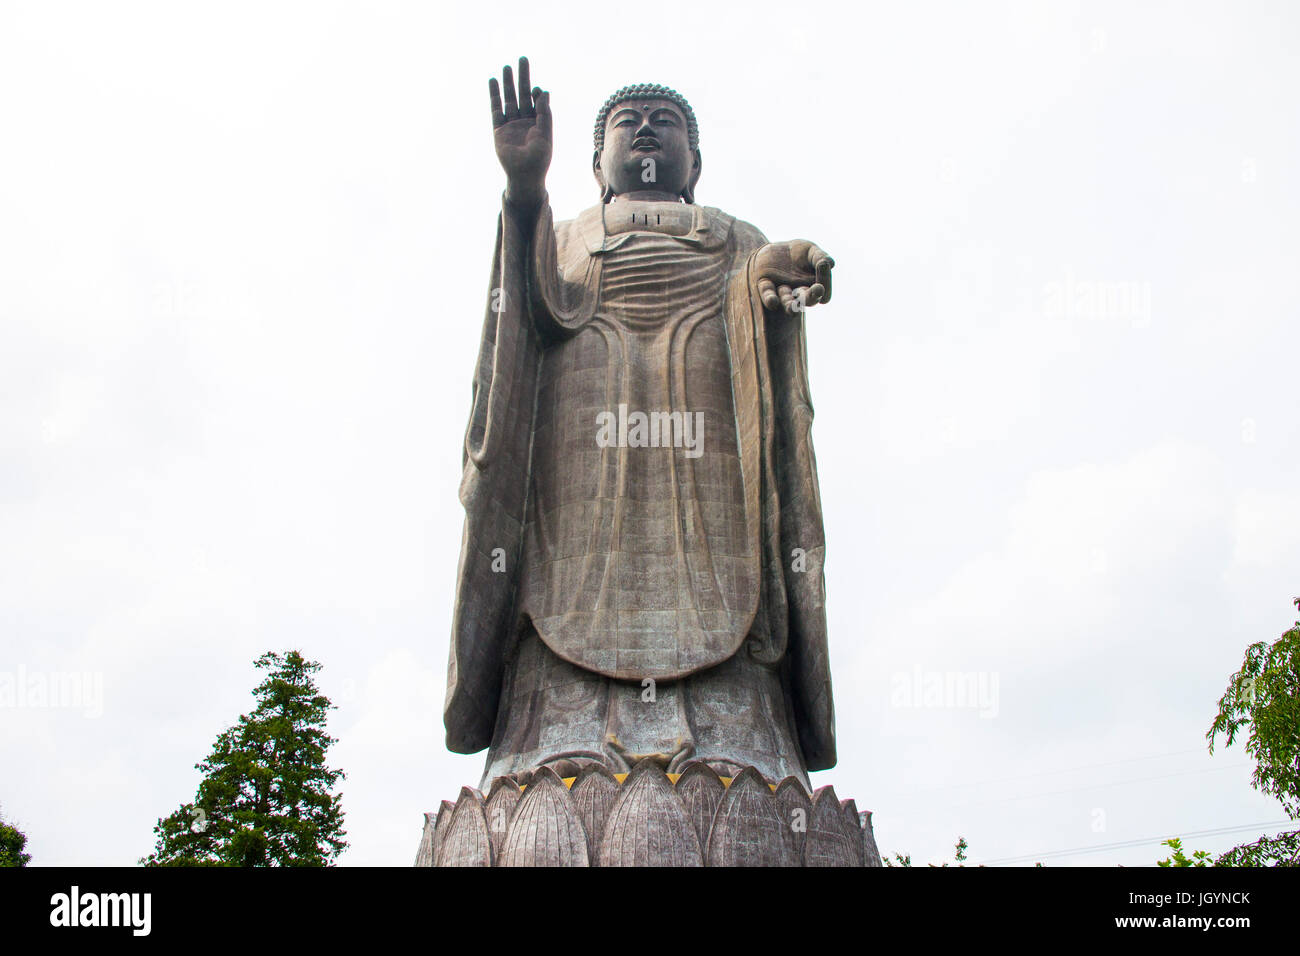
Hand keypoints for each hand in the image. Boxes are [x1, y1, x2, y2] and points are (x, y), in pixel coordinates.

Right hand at [488, 56, 550, 208]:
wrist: (524, 176)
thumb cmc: (539, 159)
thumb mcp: (545, 135)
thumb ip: (545, 113)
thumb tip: (544, 91)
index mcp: (538, 123)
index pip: (536, 102)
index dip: (536, 93)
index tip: (536, 88)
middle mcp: (524, 122)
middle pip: (522, 94)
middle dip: (522, 78)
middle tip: (522, 59)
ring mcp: (511, 125)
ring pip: (509, 99)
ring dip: (508, 84)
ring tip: (506, 67)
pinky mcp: (499, 129)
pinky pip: (496, 109)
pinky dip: (494, 96)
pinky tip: (493, 82)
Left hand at [754, 240, 833, 315]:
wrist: (773, 250)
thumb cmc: (798, 253)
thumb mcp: (811, 251)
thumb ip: (820, 257)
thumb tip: (830, 264)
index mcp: (812, 287)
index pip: (822, 292)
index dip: (826, 285)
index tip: (825, 272)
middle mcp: (797, 293)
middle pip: (806, 299)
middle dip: (811, 296)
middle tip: (818, 290)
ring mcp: (781, 290)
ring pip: (786, 301)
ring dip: (789, 304)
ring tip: (792, 308)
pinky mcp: (764, 284)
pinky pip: (767, 293)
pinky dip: (770, 297)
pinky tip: (773, 302)